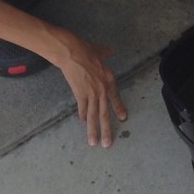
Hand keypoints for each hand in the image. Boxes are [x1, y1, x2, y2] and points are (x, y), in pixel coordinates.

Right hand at [54, 32, 128, 147]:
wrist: (71, 52)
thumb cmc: (84, 49)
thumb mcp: (98, 50)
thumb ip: (105, 53)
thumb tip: (111, 51)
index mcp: (109, 79)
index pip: (115, 97)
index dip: (118, 108)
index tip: (123, 118)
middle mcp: (102, 90)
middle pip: (104, 113)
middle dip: (106, 130)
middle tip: (108, 144)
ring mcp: (91, 94)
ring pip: (93, 116)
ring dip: (93, 130)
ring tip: (93, 142)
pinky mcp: (79, 94)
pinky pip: (82, 108)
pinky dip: (83, 115)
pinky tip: (83, 122)